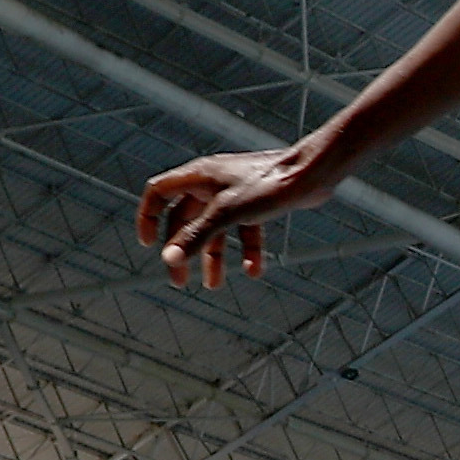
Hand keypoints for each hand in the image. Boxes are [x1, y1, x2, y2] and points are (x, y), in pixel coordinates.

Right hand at [138, 137, 350, 288]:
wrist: (312, 173)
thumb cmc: (268, 184)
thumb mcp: (226, 213)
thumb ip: (196, 236)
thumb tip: (169, 259)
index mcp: (197, 176)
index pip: (158, 192)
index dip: (148, 217)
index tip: (148, 245)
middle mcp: (212, 182)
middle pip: (185, 219)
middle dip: (182, 250)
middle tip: (180, 280)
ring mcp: (234, 193)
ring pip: (215, 229)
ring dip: (214, 257)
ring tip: (214, 286)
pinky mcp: (257, 203)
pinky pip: (244, 230)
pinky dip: (247, 251)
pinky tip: (254, 272)